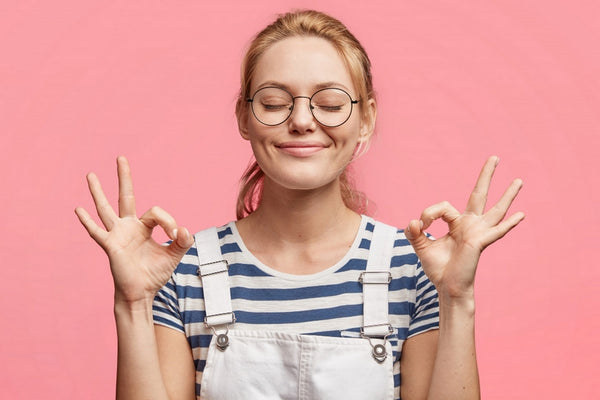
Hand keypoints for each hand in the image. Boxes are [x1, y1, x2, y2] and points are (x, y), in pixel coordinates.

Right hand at [75, 156, 193, 304]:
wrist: (142, 292)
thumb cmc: (154, 273)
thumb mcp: (174, 255)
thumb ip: (183, 242)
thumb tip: (184, 230)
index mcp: (143, 227)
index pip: (155, 211)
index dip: (168, 220)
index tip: (176, 235)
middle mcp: (128, 227)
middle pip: (125, 196)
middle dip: (124, 177)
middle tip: (121, 157)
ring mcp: (117, 235)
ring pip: (106, 209)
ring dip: (98, 192)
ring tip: (91, 174)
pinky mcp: (110, 246)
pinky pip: (97, 232)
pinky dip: (88, 221)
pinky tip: (78, 209)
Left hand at [404, 156, 524, 300]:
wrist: (447, 287)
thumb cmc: (438, 268)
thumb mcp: (422, 247)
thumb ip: (414, 233)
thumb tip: (412, 222)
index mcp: (457, 224)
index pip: (444, 207)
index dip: (429, 213)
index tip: (420, 225)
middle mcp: (470, 225)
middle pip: (480, 195)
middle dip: (486, 175)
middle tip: (495, 157)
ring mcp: (478, 233)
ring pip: (495, 209)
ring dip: (507, 195)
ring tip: (519, 180)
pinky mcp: (480, 242)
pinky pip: (496, 231)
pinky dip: (509, 224)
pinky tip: (520, 215)